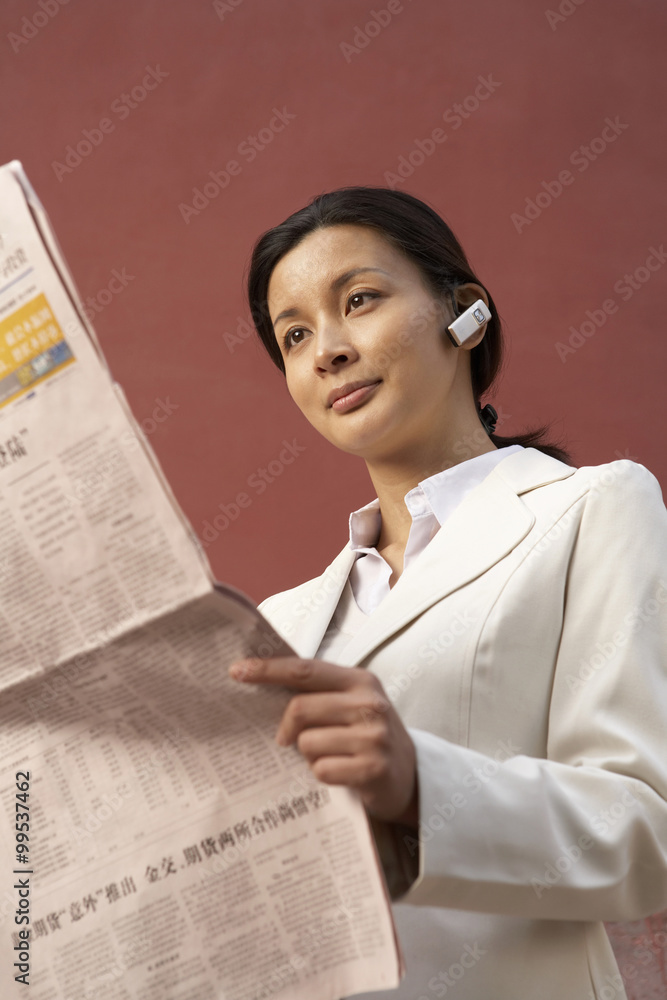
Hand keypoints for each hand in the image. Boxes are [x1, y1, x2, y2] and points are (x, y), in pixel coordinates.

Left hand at [229, 656, 418, 826]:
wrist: (413, 777)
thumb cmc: (368, 736)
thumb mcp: (351, 704)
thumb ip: (318, 694)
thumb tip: (262, 687)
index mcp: (359, 680)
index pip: (304, 669)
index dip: (268, 670)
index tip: (236, 671)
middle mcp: (369, 703)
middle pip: (299, 708)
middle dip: (286, 728)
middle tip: (288, 740)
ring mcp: (374, 736)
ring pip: (307, 743)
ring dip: (309, 756)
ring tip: (331, 758)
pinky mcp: (374, 768)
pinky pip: (322, 770)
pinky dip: (323, 775)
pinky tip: (341, 774)